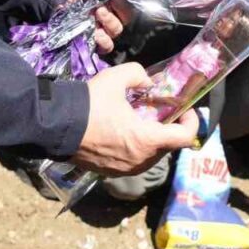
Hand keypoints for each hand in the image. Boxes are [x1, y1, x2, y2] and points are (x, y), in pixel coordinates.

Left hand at [67, 0, 122, 53]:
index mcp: (114, 5)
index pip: (126, 10)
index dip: (122, 7)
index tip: (113, 1)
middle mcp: (110, 19)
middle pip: (119, 25)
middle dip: (111, 19)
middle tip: (99, 11)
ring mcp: (101, 31)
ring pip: (112, 37)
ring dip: (106, 34)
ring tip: (96, 27)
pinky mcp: (92, 40)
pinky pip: (103, 47)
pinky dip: (101, 44)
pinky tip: (95, 37)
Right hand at [75, 63, 199, 174]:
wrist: (56, 126)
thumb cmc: (90, 104)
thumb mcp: (117, 78)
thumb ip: (138, 75)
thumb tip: (147, 83)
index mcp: (147, 140)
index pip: (185, 137)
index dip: (192, 121)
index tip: (186, 109)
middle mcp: (141, 160)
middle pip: (168, 146)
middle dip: (169, 127)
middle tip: (160, 110)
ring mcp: (126, 170)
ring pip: (151, 155)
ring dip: (152, 138)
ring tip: (140, 120)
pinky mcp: (111, 173)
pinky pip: (134, 161)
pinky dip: (136, 148)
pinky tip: (123, 132)